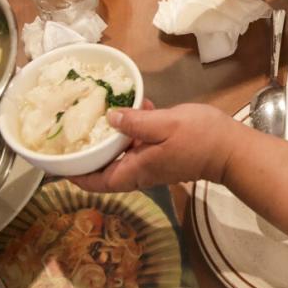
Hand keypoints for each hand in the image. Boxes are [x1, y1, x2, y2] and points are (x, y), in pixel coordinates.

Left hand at [70, 103, 241, 191]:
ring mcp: (152, 162)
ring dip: (110, 136)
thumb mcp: (165, 124)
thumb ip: (135, 122)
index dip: (76, 175)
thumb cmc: (199, 138)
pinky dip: (132, 128)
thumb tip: (109, 119)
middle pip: (105, 168)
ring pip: (121, 153)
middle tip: (70, 131)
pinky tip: (137, 106)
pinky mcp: (162, 152)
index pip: (97, 181)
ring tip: (98, 112)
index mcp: (136, 169)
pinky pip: (139, 142)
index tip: (57, 164)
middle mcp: (140, 170)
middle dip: (88, 152)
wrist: (230, 148)